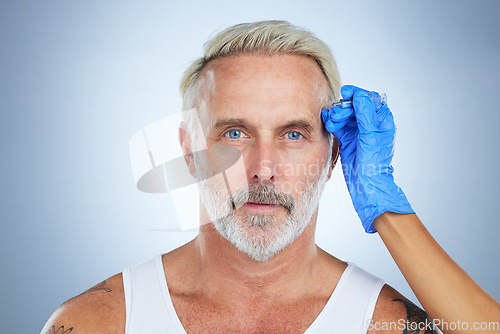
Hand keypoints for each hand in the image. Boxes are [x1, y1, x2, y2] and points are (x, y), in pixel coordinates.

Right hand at [321, 85, 413, 232]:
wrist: (366, 185)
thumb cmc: (374, 163)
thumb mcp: (370, 137)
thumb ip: (366, 115)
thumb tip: (361, 96)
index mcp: (381, 120)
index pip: (369, 100)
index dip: (357, 95)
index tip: (346, 94)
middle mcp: (370, 124)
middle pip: (354, 106)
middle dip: (344, 107)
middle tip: (337, 114)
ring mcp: (358, 132)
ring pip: (344, 115)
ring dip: (336, 115)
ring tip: (331, 121)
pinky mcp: (347, 139)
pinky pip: (338, 125)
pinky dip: (332, 122)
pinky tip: (328, 123)